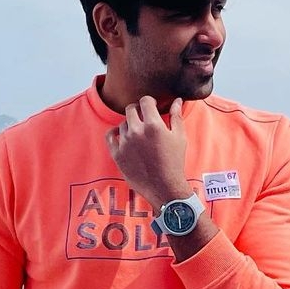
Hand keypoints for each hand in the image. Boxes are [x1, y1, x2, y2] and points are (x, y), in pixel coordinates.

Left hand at [105, 96, 189, 212]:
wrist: (164, 188)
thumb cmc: (174, 163)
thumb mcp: (179, 137)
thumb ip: (176, 116)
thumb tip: (177, 100)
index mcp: (153, 125)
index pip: (145, 101)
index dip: (149, 102)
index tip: (152, 107)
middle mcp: (137, 131)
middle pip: (131, 109)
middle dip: (138, 111)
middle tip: (144, 119)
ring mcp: (125, 143)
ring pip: (122, 124)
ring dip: (130, 125)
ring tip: (138, 134)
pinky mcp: (117, 155)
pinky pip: (110, 136)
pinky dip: (114, 133)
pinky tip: (120, 134)